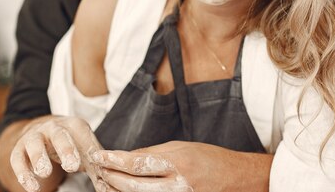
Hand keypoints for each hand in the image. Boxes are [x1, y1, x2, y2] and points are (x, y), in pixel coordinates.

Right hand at [9, 115, 103, 191]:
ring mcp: (34, 136)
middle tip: (72, 166)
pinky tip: (31, 187)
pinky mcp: (19, 148)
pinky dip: (22, 172)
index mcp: (73, 125)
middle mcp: (53, 127)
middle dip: (66, 149)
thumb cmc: (70, 143)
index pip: (82, 134)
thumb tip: (105, 181)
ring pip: (34, 143)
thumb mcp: (83, 148)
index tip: (94, 161)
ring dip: (39, 157)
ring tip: (45, 173)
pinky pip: (17, 158)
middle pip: (59, 135)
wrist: (42, 132)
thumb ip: (94, 163)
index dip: (88, 147)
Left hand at [92, 141, 271, 191]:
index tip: (98, 156)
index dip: (113, 160)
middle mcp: (177, 186)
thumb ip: (153, 153)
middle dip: (111, 177)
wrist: (238, 179)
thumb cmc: (210, 159)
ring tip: (106, 182)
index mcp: (177, 164)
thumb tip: (127, 157)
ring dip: (119, 191)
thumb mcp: (181, 148)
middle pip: (133, 186)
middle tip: (97, 169)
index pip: (136, 163)